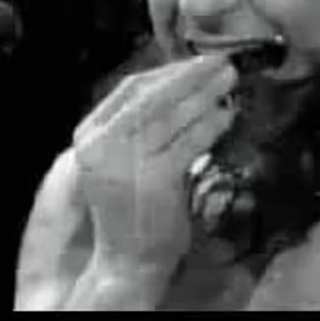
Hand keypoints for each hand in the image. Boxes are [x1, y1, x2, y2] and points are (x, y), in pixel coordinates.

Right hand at [72, 54, 237, 276]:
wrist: (126, 258)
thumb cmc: (129, 205)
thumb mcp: (122, 158)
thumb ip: (139, 125)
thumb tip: (181, 84)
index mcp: (89, 134)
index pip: (130, 89)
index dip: (167, 72)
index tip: (195, 63)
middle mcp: (102, 143)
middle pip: (152, 96)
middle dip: (190, 76)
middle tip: (221, 62)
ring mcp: (127, 160)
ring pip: (172, 115)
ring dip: (205, 94)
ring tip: (230, 80)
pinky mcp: (156, 178)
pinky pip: (190, 141)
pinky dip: (211, 126)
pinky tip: (228, 115)